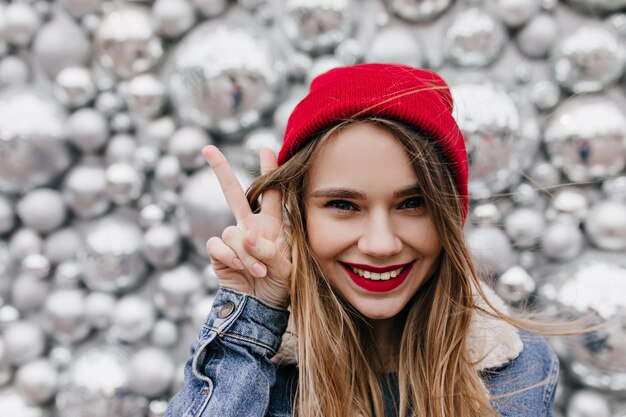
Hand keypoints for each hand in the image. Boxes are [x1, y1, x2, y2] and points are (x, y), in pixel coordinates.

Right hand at [203, 145, 290, 308]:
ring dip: (245, 252)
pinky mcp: (218, 254)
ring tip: (259, 270)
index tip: (267, 149)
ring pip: (231, 231)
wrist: (261, 308)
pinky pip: (217, 245)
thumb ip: (270, 250)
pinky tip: (242, 269)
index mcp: (271, 225)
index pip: (271, 193)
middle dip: (221, 171)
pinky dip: (230, 257)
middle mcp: (250, 227)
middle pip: (234, 194)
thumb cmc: (280, 286)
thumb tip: (247, 236)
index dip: (269, 171)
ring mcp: (233, 240)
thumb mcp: (287, 268)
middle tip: (208, 149)